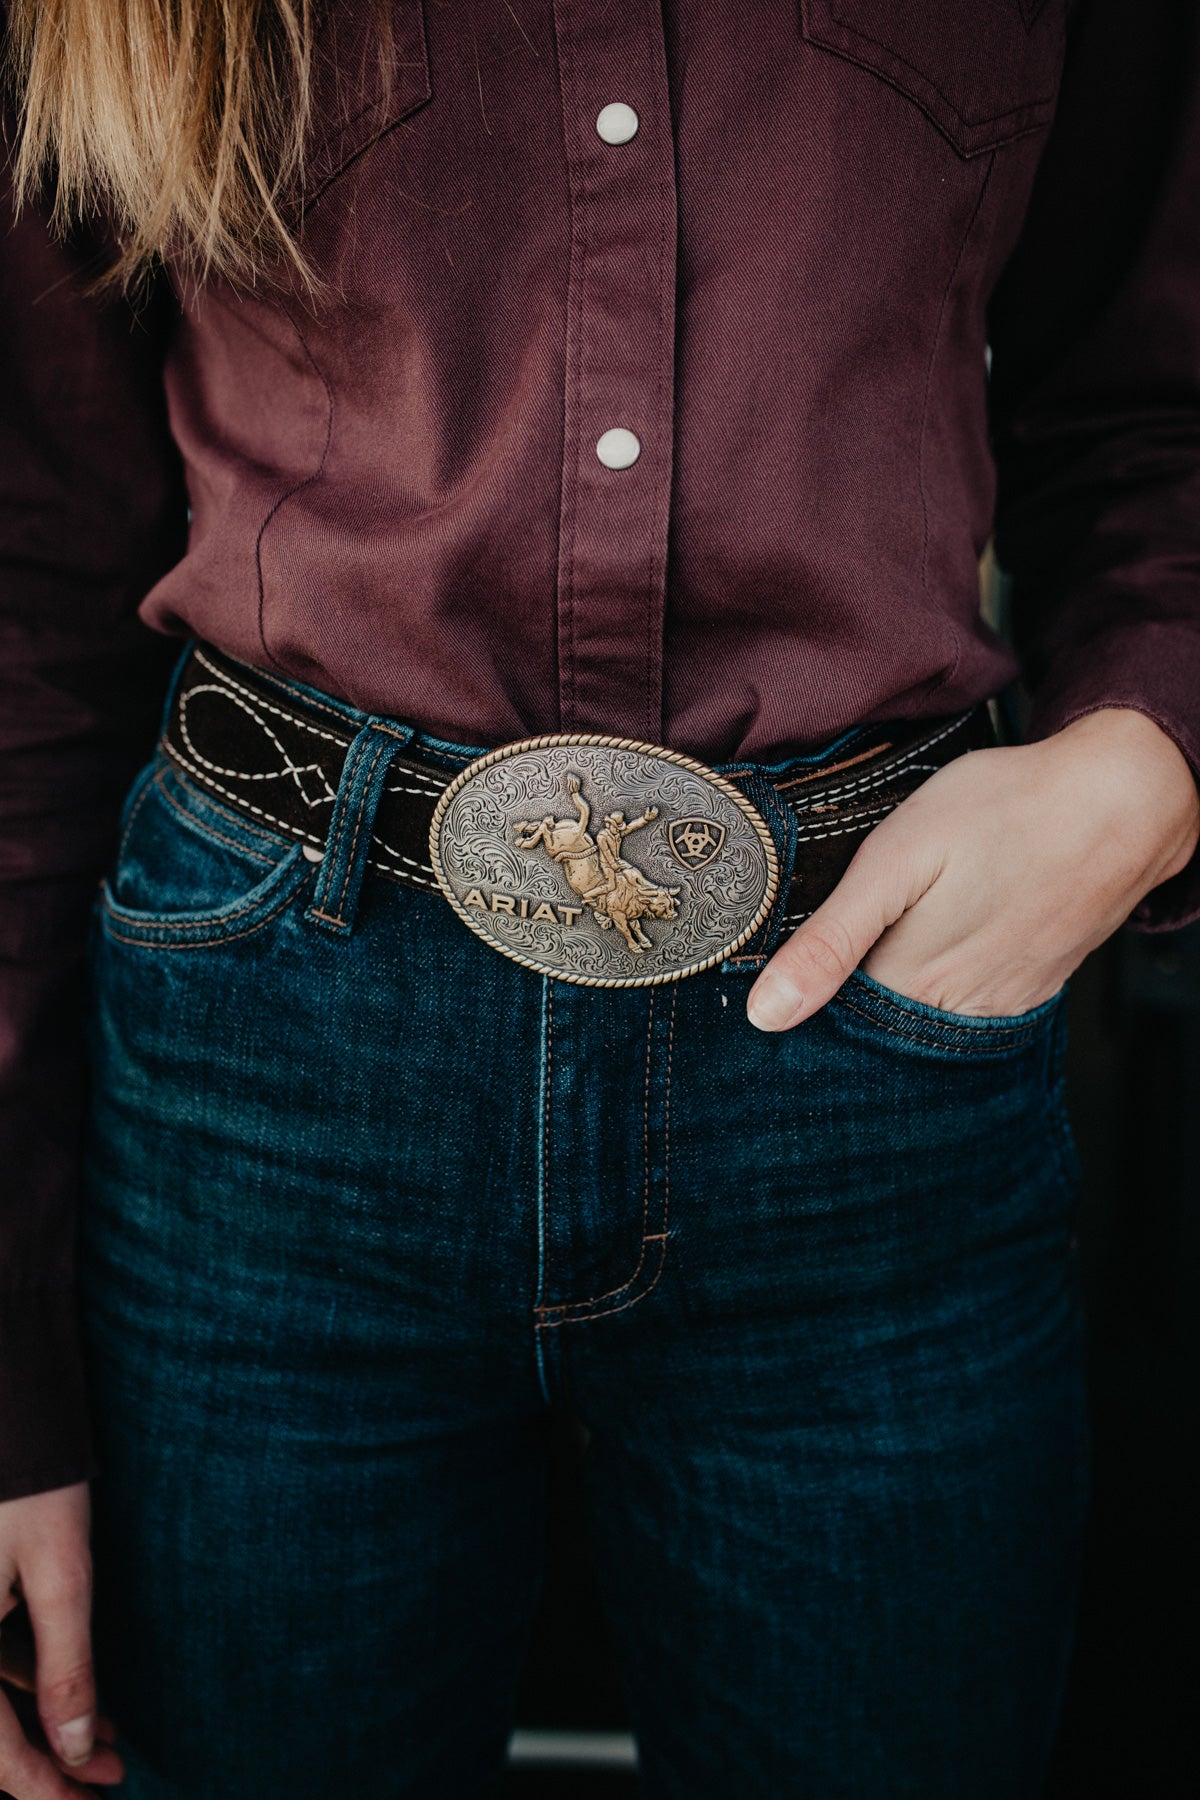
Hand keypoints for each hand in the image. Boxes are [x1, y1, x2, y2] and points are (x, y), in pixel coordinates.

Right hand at [0, 1481, 124, 1795]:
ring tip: (108, 1743)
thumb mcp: (60, 1571)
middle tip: (108, 1777)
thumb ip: (66, 1665)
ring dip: (39, 1727)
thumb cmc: (33, 1480)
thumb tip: (79, 1747)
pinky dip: (25, 1687)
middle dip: (45, 1762)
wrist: (5, 1398)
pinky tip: (75, 1699)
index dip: (43, 1785)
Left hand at [746, 707, 1199, 1031]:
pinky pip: (971, 1007)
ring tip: (897, 930)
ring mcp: (1000, 1002)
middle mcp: (955, 1009)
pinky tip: (944, 939)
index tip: (787, 967)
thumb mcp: (896, 859)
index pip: (829, 1021)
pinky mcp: (1032, 986)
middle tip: (849, 934)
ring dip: (899, 990)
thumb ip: (831, 940)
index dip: (803, 991)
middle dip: (848, 996)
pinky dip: (947, 984)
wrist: (1119, 799)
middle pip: (877, 1026)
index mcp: (909, 983)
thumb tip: (768, 1015)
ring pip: (925, 1019)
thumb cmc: (1005, 811)